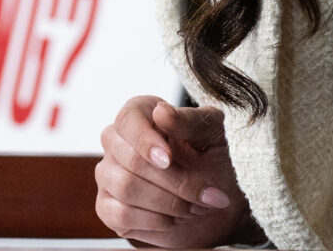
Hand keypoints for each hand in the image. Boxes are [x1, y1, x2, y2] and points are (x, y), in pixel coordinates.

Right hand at [94, 96, 259, 248]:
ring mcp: (109, 174)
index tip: (169, 160)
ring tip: (195, 207)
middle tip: (206, 194)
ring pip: (125, 187)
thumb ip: (189, 121)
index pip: (127, 121)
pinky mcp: (109, 207)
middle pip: (130, 159)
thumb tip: (161, 113)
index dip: (145, 141)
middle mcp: (118, 141)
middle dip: (175, 182)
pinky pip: (118, 214)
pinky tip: (174, 219)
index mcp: (140, 114)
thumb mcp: (214, 135)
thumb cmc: (218, 160)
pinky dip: (153, 221)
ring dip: (168, 203)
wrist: (223, 201)